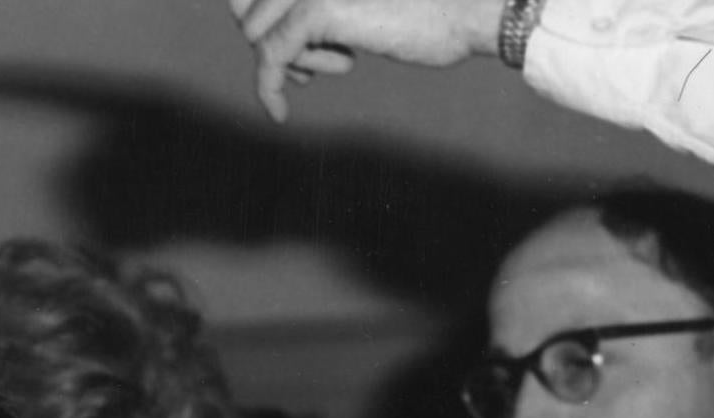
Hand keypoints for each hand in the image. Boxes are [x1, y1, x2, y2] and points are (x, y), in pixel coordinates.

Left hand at [227, 0, 503, 120]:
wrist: (468, 10)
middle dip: (269, 41)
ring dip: (287, 58)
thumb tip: (283, 35)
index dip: (257, 17)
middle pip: (246, 8)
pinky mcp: (317, 8)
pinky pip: (269, 55)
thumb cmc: (426, 10)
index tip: (289, 49)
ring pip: (256, 32)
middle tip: (313, 63)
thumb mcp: (360, 5)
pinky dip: (268, 88)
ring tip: (341, 60)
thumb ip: (322, 9)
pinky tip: (278, 111)